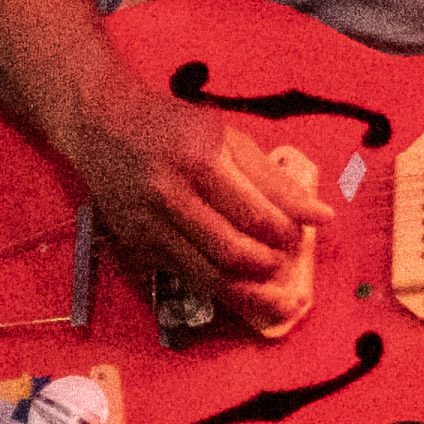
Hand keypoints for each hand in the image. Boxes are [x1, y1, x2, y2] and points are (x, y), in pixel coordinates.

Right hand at [66, 76, 328, 336]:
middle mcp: (169, 195)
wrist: (101, 125)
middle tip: (287, 267)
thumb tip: (322, 217)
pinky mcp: (137, 245)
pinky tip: (241, 289)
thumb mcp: (228, 137)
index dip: (285, 235)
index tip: (299, 237)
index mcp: (199, 161)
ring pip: (208, 277)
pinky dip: (219, 288)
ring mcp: (148, 225)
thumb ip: (275, 181)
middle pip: (231, 253)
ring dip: (249, 293)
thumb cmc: (173, 126)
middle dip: (269, 269)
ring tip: (277, 298)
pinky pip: (187, 277)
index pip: (254, 215)